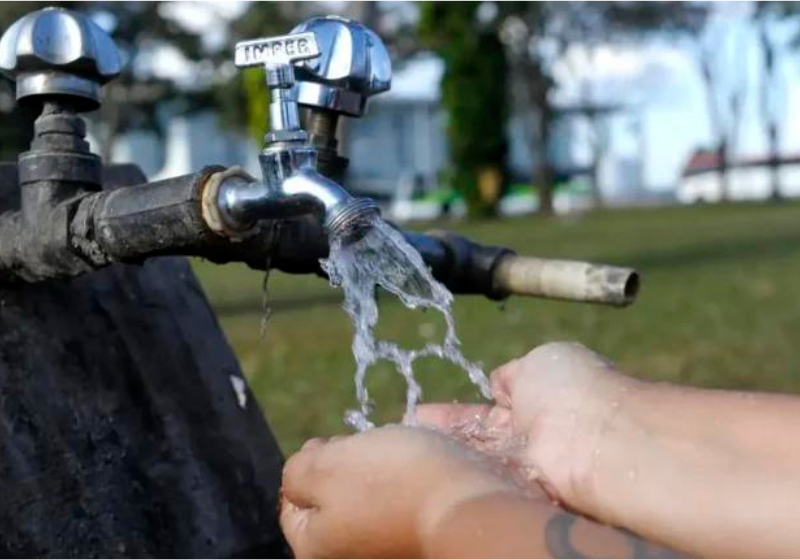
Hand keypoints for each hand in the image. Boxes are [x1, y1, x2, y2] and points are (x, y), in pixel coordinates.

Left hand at [279, 425, 517, 557]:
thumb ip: (296, 470)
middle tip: (370, 450)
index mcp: (314, 548)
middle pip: (332, 500)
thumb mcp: (325, 465)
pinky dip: (406, 486)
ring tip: (399, 457)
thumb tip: (301, 473)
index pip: (292, 502)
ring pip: (368, 499)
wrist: (470, 505)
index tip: (335, 443)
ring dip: (378, 473)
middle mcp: (348, 557)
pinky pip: (400, 506)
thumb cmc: (393, 482)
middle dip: (346, 466)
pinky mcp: (416, 542)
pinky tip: (420, 472)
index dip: (310, 462)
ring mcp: (384, 551)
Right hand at [415, 342, 640, 510]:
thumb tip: (499, 384)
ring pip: (474, 463)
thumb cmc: (571, 390)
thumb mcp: (540, 362)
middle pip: (474, 441)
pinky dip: (455, 478)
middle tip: (405, 438)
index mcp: (535, 400)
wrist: (597, 439)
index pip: (485, 411)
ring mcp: (521, 469)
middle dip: (441, 439)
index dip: (454, 415)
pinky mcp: (518, 495)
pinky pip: (481, 484)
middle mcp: (527, 438)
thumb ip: (514, 374)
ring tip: (402, 455)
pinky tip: (420, 475)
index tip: (421, 415)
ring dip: (442, 458)